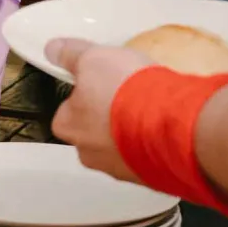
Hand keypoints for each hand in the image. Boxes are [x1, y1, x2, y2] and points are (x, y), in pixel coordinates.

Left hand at [47, 38, 155, 183]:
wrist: (175, 123)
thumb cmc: (126, 92)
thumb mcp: (93, 59)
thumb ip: (70, 55)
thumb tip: (52, 50)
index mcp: (69, 128)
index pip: (67, 112)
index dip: (84, 96)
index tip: (101, 84)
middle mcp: (91, 155)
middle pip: (95, 133)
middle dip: (110, 117)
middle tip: (129, 95)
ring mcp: (123, 169)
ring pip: (124, 147)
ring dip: (135, 131)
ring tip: (154, 108)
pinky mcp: (152, 176)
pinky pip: (150, 157)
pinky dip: (157, 144)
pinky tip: (169, 125)